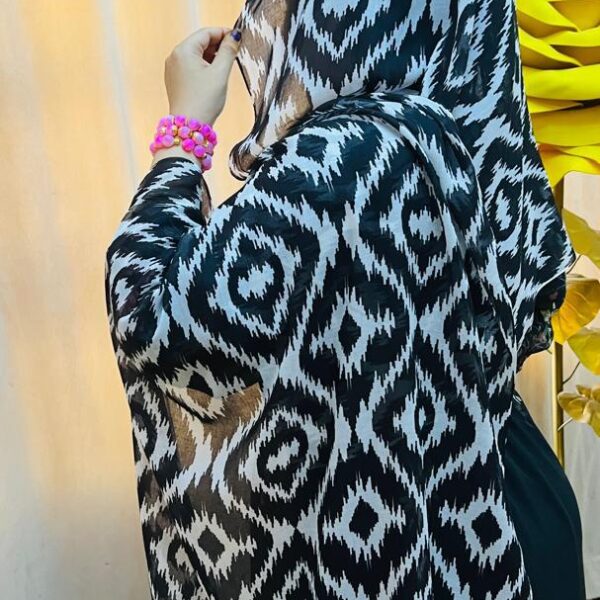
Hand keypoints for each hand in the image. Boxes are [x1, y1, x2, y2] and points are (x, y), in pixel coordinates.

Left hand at [151, 26, 241, 167]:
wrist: (190, 127)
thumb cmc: (204, 101)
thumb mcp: (220, 73)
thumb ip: (228, 51)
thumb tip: (235, 36)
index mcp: (183, 51)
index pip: (206, 33)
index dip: (223, 33)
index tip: (238, 38)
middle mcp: (174, 57)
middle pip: (200, 43)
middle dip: (218, 46)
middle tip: (235, 54)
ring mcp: (173, 69)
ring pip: (196, 55)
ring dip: (212, 58)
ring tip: (225, 69)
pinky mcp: (175, 81)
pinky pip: (191, 67)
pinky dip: (204, 68)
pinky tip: (214, 78)